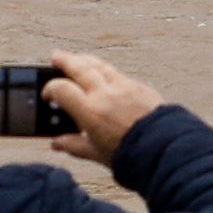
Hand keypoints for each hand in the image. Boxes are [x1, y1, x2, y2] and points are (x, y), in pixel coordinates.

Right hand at [46, 50, 165, 168]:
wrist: (164, 150)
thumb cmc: (132, 156)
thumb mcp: (96, 154)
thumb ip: (74, 145)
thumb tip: (57, 143)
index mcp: (90, 111)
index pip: (61, 89)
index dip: (50, 89)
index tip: (48, 95)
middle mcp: (105, 94)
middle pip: (79, 68)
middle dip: (65, 61)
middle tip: (56, 56)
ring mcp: (124, 87)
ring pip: (100, 66)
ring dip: (86, 60)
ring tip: (78, 59)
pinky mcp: (140, 87)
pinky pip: (119, 74)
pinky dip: (108, 72)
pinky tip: (106, 75)